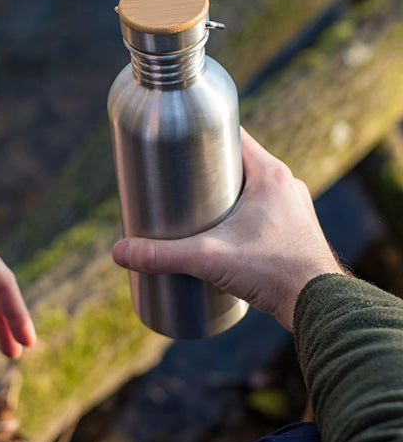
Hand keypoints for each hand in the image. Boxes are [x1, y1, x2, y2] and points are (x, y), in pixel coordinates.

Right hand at [111, 129, 342, 330]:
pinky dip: (242, 213)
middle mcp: (285, 186)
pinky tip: (224, 230)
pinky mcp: (294, 232)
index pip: (234, 136)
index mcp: (270, 175)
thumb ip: (162, 255)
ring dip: (225, 193)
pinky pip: (263, 210)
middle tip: (175, 179)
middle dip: (206, 169)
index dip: (204, 135)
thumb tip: (119, 252)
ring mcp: (293, 209)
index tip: (177, 142)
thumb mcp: (209, 259)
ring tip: (193, 206)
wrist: (322, 306)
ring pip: (251, 188)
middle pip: (238, 163)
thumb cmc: (274, 272)